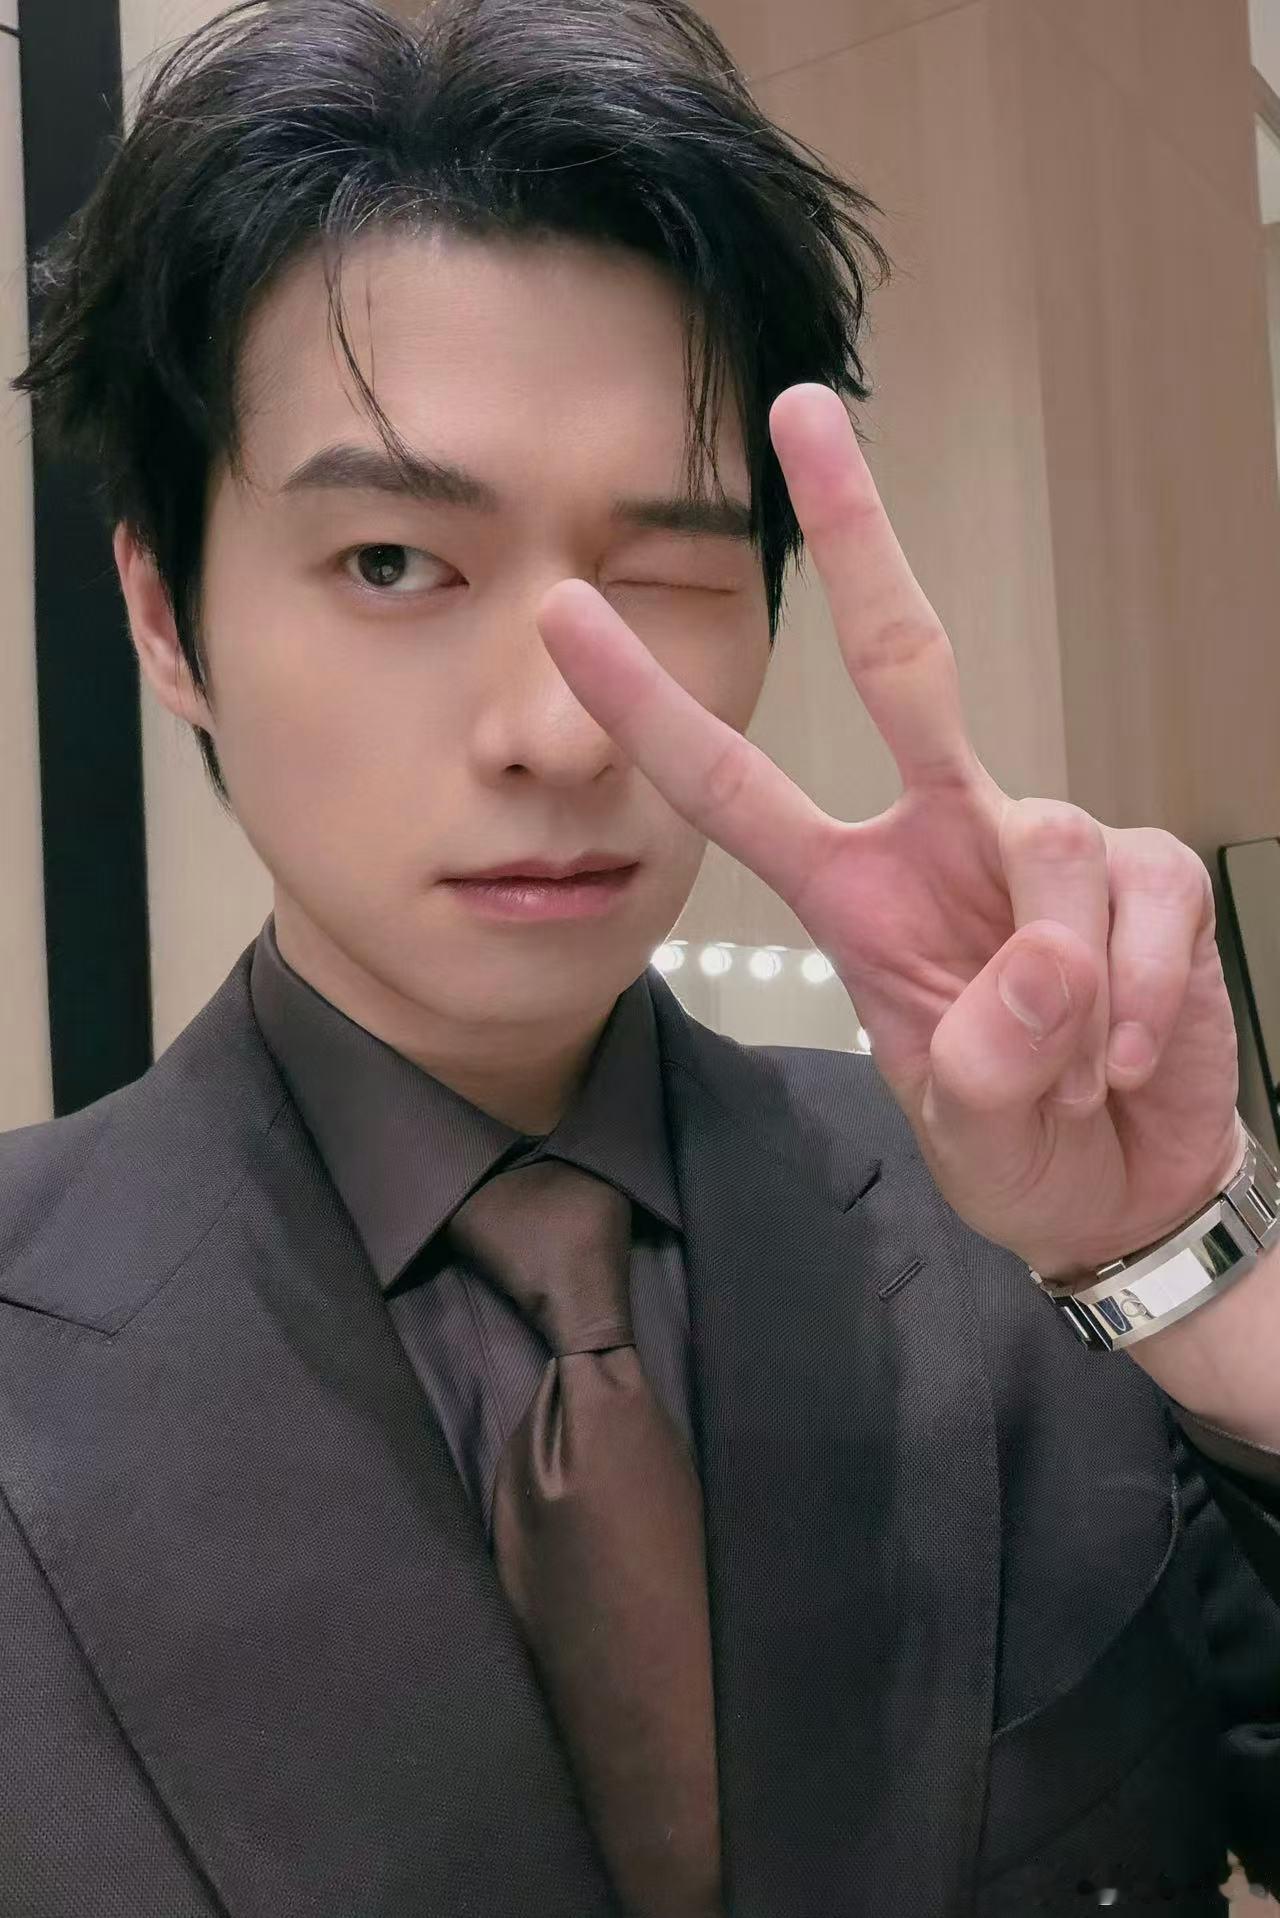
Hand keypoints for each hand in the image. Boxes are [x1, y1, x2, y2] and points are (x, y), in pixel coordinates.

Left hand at [534, 384, 1243, 1281]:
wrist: (1125, 1180)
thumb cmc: (1016, 1141)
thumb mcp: (968, 1126)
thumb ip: (981, 1059)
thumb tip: (1043, 961)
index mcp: (853, 890)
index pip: (733, 785)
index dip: (650, 703)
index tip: (568, 608)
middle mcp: (943, 838)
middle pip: (906, 663)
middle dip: (857, 535)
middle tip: (802, 411)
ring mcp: (1046, 846)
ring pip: (1050, 846)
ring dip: (1062, 990)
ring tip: (1071, 1075)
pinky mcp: (1148, 870)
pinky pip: (1143, 901)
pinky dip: (1143, 995)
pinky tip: (1130, 1054)